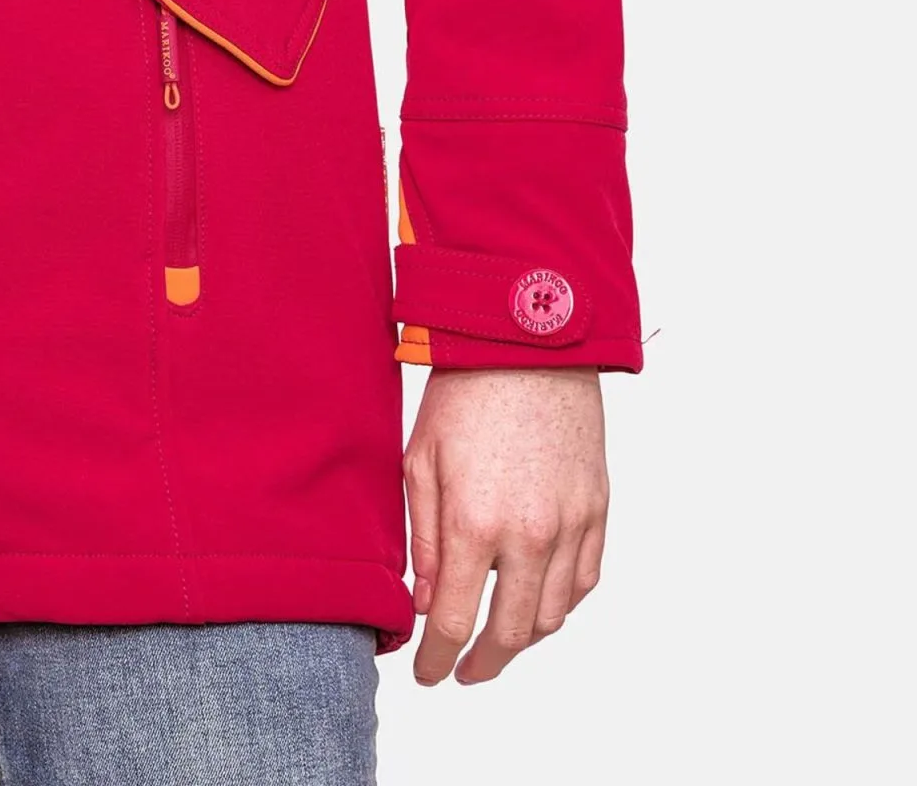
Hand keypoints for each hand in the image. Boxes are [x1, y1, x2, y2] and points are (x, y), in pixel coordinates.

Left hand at [405, 367, 607, 685]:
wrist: (530, 342)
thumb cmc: (466, 392)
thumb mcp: (421, 461)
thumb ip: (424, 540)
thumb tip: (428, 603)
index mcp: (475, 522)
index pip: (456, 621)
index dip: (438, 660)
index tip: (428, 675)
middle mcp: (530, 534)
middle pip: (511, 633)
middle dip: (483, 663)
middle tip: (462, 671)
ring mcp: (571, 525)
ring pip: (554, 615)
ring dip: (524, 639)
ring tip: (498, 639)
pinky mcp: (597, 509)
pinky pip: (584, 581)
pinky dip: (561, 603)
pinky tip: (538, 602)